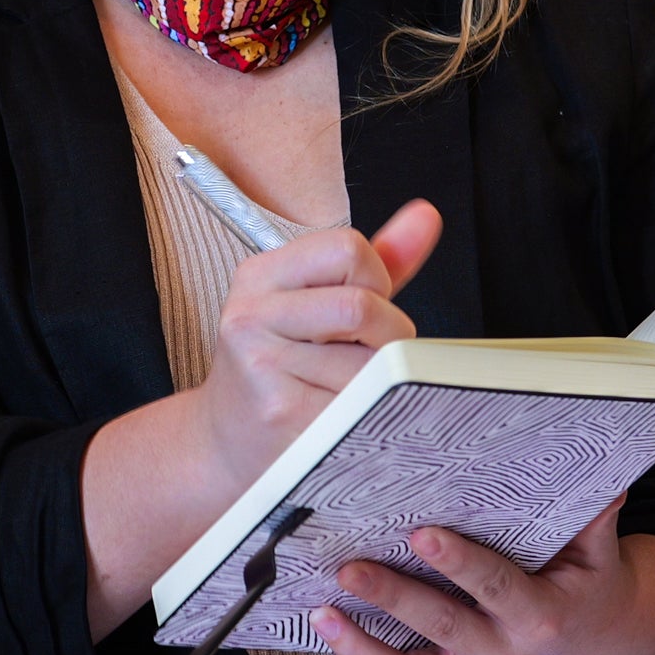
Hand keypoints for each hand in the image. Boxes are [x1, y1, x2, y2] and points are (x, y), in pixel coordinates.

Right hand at [188, 199, 442, 492]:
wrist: (227, 439)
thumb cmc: (283, 364)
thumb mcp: (317, 301)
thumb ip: (377, 261)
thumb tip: (427, 214)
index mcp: (259, 275)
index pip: (349, 249)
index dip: (375, 279)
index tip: (359, 309)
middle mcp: (251, 315)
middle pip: (361, 306)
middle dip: (388, 333)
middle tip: (366, 353)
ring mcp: (261, 366)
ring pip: (368, 363)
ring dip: (378, 381)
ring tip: (346, 388)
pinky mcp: (281, 413)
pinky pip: (360, 405)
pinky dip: (367, 414)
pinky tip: (339, 415)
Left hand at [309, 498, 654, 654]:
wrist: (596, 641)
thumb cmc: (586, 582)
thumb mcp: (599, 551)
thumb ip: (594, 515)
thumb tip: (601, 470)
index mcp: (541, 615)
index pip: (496, 586)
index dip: (459, 564)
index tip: (422, 534)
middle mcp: (505, 653)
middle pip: (443, 625)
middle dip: (396, 596)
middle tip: (352, 566)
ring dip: (362, 642)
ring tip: (323, 608)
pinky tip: (327, 625)